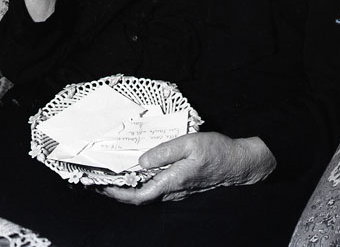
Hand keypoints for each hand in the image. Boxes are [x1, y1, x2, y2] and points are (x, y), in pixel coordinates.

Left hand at [101, 132, 276, 204]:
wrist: (240, 164)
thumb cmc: (217, 152)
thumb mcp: (190, 143)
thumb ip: (164, 152)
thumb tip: (141, 162)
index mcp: (172, 182)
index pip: (138, 196)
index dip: (117, 193)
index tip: (100, 185)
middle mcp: (173, 191)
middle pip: (139, 196)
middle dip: (118, 189)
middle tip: (99, 177)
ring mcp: (178, 190)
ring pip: (148, 192)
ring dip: (129, 185)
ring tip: (114, 171)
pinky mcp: (183, 185)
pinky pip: (157, 186)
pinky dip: (143, 180)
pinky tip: (138, 168)